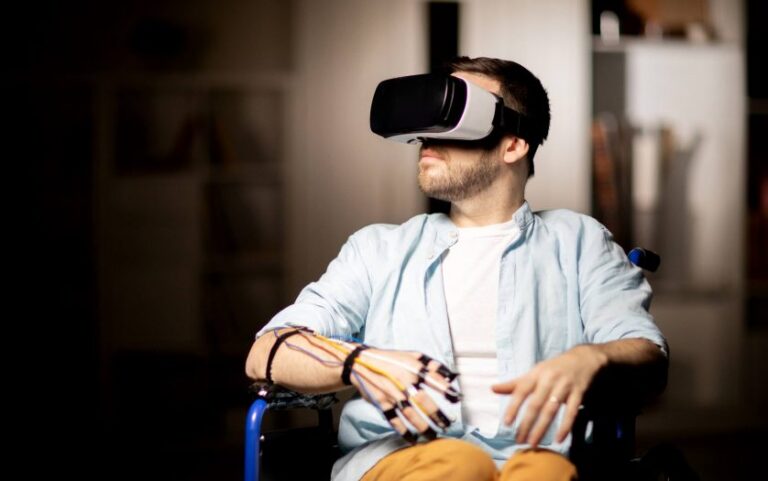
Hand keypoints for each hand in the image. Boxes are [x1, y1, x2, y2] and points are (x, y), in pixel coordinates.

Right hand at [349, 348, 459, 442]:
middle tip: (448, 424)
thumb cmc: (390, 359)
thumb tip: (449, 374)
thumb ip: (430, 363)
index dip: (445, 389)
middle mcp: (402, 382)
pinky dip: (402, 430)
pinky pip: (393, 419)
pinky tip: (412, 439)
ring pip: (409, 413)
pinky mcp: (382, 403)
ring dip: (422, 426)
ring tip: (434, 435)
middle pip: (422, 400)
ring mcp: (391, 394)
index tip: (456, 398)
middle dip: (437, 414)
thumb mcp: (410, 355)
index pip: (432, 379)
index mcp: (411, 368)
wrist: (360, 363)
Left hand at [492, 345, 607, 446]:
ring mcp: (564, 386)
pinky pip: (572, 412)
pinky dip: (565, 426)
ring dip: (542, 428)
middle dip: (526, 423)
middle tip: (519, 440)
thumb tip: (492, 389)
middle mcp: (549, 379)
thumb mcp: (534, 373)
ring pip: (551, 410)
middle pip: (536, 404)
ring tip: (533, 443)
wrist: (583, 358)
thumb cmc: (553, 368)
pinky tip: (559, 439)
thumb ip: (515, 384)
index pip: (521, 391)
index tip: (506, 423)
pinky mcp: (579, 393)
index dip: (513, 406)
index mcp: (535, 374)